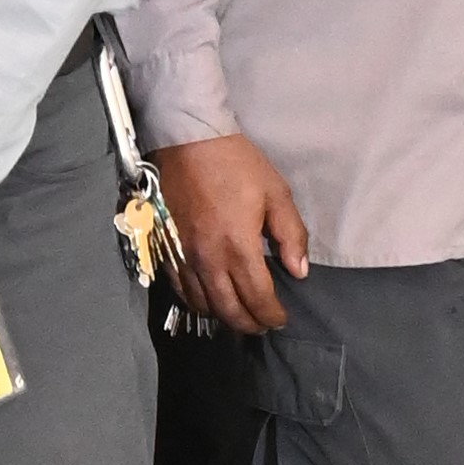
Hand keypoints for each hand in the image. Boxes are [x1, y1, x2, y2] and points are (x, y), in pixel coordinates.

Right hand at [153, 134, 309, 337]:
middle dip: (248, 324)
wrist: (186, 139)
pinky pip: (179, 287)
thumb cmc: (235, 163)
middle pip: (228, 310)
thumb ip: (290, 235)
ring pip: (201, 304)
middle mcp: (208, 259)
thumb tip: (298, 270)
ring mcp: (182, 255)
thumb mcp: (276, 193)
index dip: (272, 315)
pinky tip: (206, 297)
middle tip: (262, 325)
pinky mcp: (164, 247)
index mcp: (238, 248)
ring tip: (237, 313)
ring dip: (222, 315)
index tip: (280, 319)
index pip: (258, 298)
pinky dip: (196, 300)